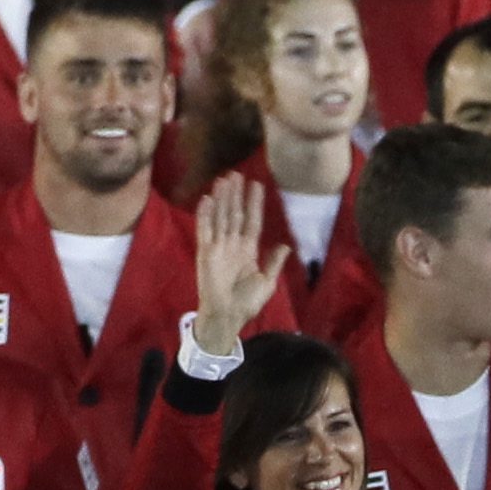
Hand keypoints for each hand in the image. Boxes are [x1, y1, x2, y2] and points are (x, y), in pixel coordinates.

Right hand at [187, 173, 289, 354]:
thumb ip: (273, 263)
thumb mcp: (266, 282)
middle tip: (236, 173)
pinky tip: (208, 199)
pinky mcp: (205, 252)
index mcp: (248, 250)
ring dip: (222, 198)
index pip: (252, 220)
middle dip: (236, 194)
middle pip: (235, 213)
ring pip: (221, 216)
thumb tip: (285, 247)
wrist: (228, 316)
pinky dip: (205, 215)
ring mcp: (218, 247)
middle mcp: (233, 244)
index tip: (257, 185)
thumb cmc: (247, 303)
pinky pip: (205, 230)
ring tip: (224, 179)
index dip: (254, 203)